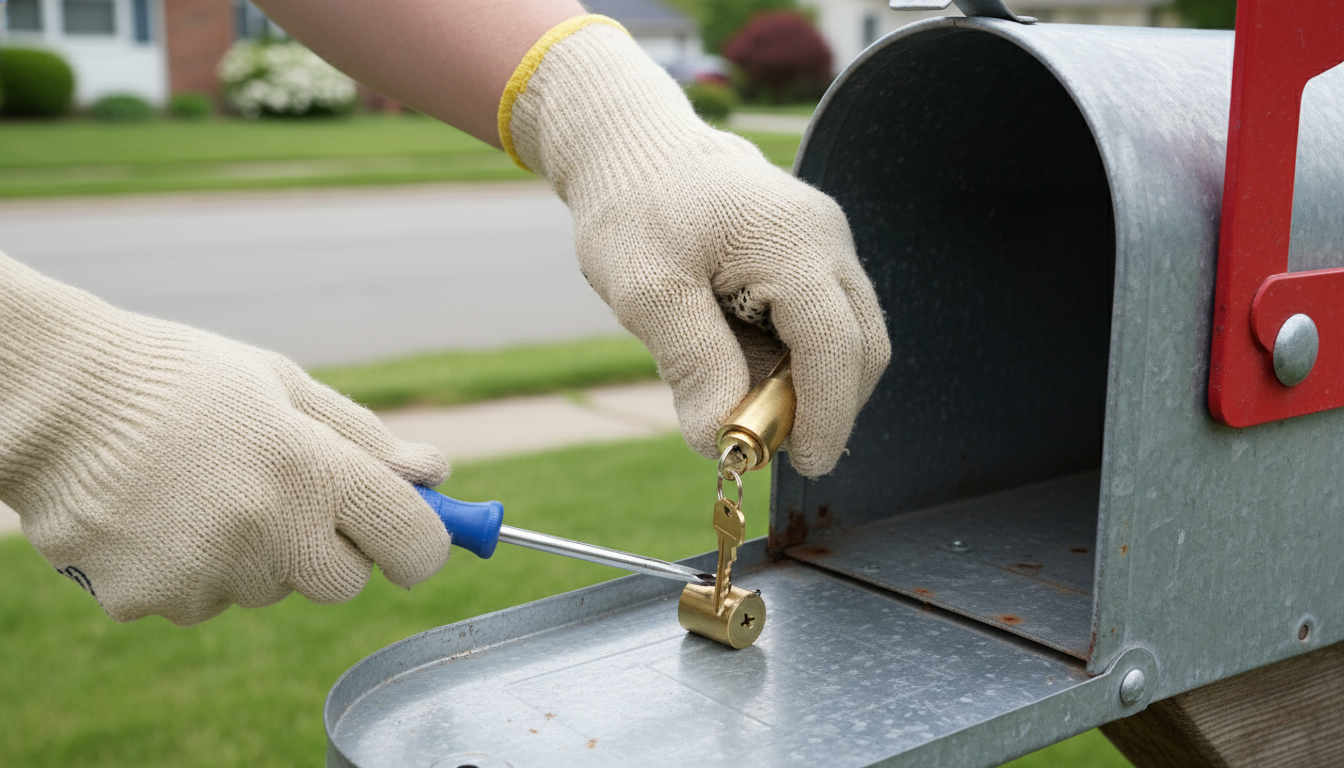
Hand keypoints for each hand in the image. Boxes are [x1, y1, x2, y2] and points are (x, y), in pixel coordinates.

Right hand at [0, 253, 450, 624]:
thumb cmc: (182, 379)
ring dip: (257, 553)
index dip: (422, 542)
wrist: (54, 398)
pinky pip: (206, 599)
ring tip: (204, 489)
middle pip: (344, 582)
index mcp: (310, 467)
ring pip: (270, 589)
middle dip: (332, 549)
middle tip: (291, 497)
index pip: (411, 541)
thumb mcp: (283, 385)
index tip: (415, 536)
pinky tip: (162, 516)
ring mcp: (207, 573)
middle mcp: (266, 530)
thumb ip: (365, 438)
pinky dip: (196, 568)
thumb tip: (434, 473)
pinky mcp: (152, 601)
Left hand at [503, 17, 890, 475]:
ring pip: (850, 339)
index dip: (828, 415)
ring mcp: (828, 243)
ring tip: (746, 403)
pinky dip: (800, 361)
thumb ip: (692, 365)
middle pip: (860, 347)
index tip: (806, 465)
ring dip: (812, 386)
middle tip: (768, 446)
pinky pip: (827, 322)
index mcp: (793, 242)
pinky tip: (750, 369)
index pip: (836, 345)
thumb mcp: (647, 292)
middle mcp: (827, 239)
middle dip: (826, 408)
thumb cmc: (636, 211)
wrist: (637, 150)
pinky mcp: (815, 255)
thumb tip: (718, 441)